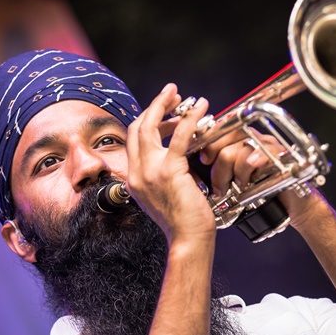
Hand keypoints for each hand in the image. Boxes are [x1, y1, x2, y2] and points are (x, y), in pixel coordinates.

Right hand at [126, 84, 215, 245]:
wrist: (188, 240)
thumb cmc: (183, 223)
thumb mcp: (164, 197)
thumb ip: (160, 177)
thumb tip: (174, 158)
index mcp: (133, 180)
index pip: (133, 140)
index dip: (147, 121)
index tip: (164, 112)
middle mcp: (136, 174)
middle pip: (137, 128)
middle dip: (153, 106)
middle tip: (171, 94)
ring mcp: (150, 171)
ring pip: (150, 126)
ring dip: (165, 105)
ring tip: (181, 95)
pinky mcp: (169, 170)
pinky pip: (179, 135)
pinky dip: (190, 117)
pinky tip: (201, 107)